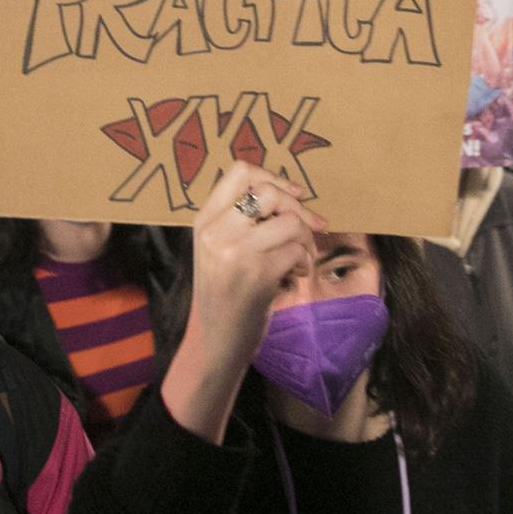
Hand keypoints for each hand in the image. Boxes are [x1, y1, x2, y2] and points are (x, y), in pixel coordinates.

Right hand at [186, 163, 326, 358]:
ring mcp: (235, 252)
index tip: (293, 195)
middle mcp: (216, 232)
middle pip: (269, 192)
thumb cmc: (226, 293)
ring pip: (290, 221)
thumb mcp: (220, 249)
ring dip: (305, 239)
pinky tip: (294, 275)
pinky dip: (304, 261)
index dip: (273, 178)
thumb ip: (241, 219)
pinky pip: (297, 249)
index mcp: (205, 220)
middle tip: (307, 229)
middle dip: (297, 209)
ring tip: (299, 257)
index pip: (240, 172)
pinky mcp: (257, 274)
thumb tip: (290, 192)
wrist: (216, 341)